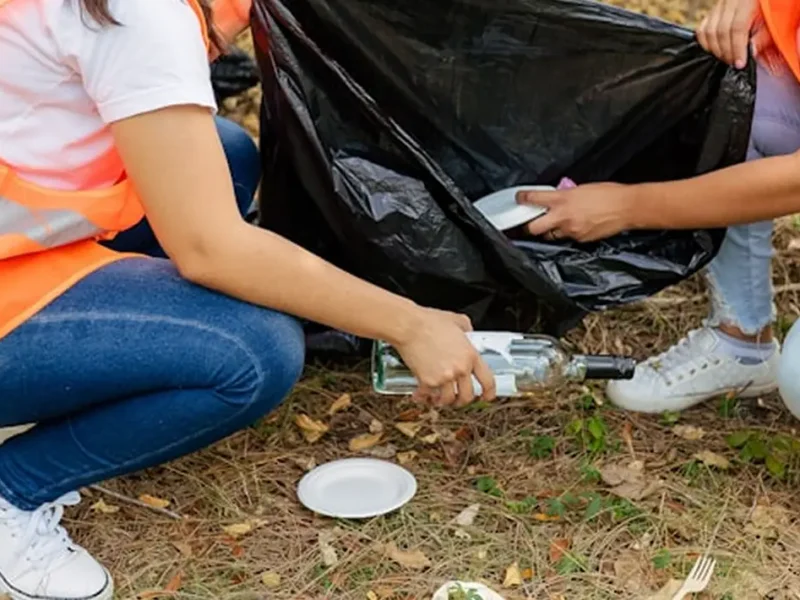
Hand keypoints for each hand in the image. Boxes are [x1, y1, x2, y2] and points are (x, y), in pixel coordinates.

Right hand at [394, 308, 496, 406]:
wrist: (410, 326)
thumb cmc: (428, 322)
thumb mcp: (456, 320)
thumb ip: (466, 328)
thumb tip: (467, 330)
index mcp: (470, 355)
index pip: (488, 380)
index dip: (489, 393)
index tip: (487, 397)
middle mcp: (460, 369)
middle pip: (468, 395)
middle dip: (463, 401)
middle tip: (458, 400)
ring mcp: (444, 377)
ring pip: (448, 400)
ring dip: (444, 402)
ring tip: (439, 399)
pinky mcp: (427, 381)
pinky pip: (428, 396)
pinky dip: (423, 397)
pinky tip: (420, 394)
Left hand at [516, 183, 633, 242]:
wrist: (626, 207)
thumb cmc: (608, 193)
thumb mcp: (581, 189)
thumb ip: (565, 195)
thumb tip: (556, 199)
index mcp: (562, 199)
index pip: (534, 199)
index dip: (522, 199)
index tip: (518, 198)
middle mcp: (563, 216)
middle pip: (533, 228)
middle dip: (529, 226)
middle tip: (530, 223)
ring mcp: (571, 230)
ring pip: (550, 235)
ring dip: (549, 231)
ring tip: (556, 224)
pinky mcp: (579, 239)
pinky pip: (567, 238)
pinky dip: (568, 234)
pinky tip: (577, 226)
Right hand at [696, 0, 765, 68]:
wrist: (758, 0)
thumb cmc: (766, 8)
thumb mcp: (771, 19)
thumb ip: (763, 35)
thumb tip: (752, 51)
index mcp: (746, 1)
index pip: (737, 27)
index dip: (737, 48)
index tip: (739, 63)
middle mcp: (729, 2)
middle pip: (720, 31)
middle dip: (726, 52)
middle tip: (733, 62)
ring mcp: (717, 7)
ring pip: (708, 32)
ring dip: (715, 50)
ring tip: (726, 58)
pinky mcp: (710, 12)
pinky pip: (701, 30)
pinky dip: (706, 43)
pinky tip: (715, 50)